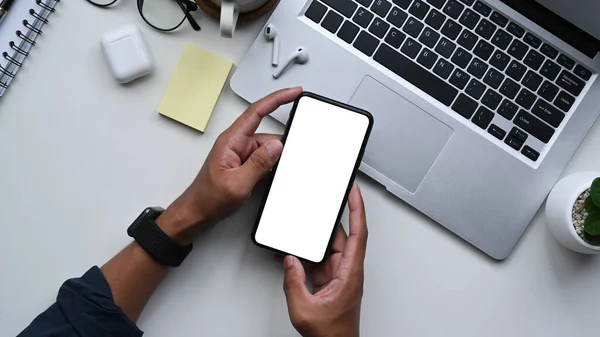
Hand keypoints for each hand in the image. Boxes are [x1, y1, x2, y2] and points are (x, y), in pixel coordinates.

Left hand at [157, 87, 302, 244]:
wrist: (197, 213)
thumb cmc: (208, 198)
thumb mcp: (237, 183)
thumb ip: (259, 163)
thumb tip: (277, 145)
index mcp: (231, 140)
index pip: (257, 112)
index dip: (277, 98)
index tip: (294, 92)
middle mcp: (236, 143)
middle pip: (267, 135)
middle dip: (280, 147)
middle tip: (288, 159)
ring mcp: (240, 154)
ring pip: (268, 150)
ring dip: (273, 162)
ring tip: (265, 179)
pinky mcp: (244, 164)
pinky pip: (263, 160)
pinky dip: (270, 168)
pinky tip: (266, 180)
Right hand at [283, 185, 367, 336]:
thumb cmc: (331, 336)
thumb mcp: (305, 310)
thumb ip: (294, 283)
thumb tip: (290, 262)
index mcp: (350, 274)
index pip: (359, 234)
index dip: (357, 209)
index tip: (355, 191)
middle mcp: (348, 272)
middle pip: (341, 237)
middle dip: (330, 219)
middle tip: (326, 199)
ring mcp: (339, 277)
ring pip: (328, 249)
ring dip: (313, 241)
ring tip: (299, 231)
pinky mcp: (330, 283)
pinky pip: (318, 263)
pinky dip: (306, 258)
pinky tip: (292, 258)